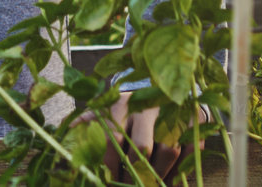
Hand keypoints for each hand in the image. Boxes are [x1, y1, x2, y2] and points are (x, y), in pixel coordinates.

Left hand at [82, 91, 207, 182]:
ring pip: (168, 150)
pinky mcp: (195, 118)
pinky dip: (182, 171)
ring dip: (159, 175)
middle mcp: (147, 104)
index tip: (107, 182)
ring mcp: (173, 111)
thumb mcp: (104, 110)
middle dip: (135, 175)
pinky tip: (170, 181)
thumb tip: (66, 134)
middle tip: (132, 186)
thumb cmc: (126, 108)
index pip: (112, 139)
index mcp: (120, 103)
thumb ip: (86, 122)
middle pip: (142, 147)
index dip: (111, 166)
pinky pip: (190, 150)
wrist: (160, 85)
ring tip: (150, 184)